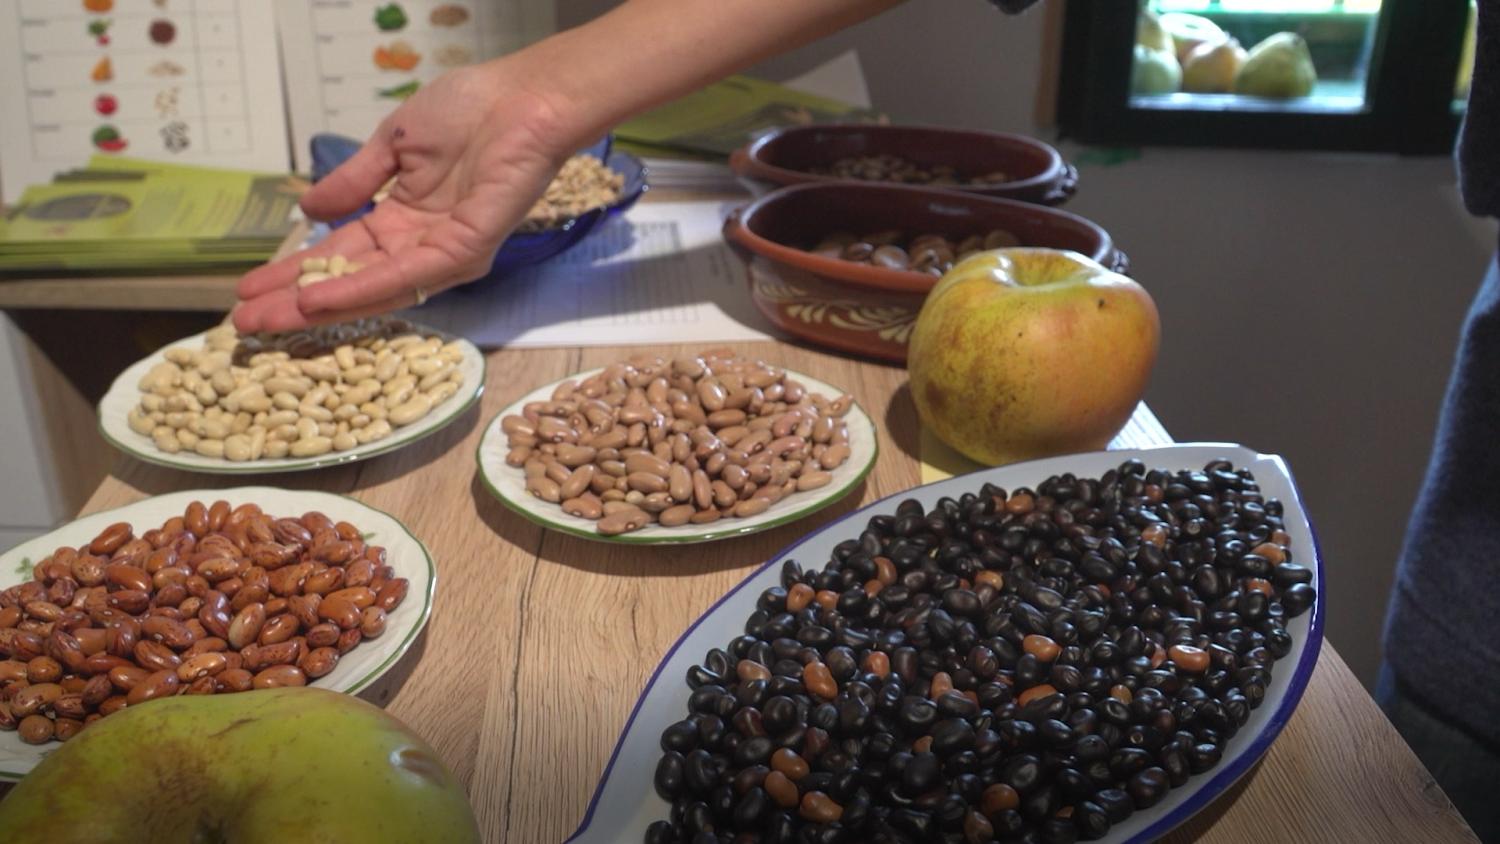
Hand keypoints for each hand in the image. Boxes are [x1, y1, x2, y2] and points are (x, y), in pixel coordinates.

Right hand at [232, 62, 572, 332]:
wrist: (520, 99)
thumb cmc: (469, 112)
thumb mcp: (393, 144)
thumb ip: (353, 181)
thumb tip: (310, 211)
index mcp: (403, 221)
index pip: (341, 256)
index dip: (295, 272)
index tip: (250, 289)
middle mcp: (420, 248)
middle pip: (349, 284)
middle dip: (295, 304)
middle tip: (243, 323)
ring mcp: (442, 256)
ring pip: (371, 291)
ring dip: (316, 306)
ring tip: (267, 319)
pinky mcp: (463, 253)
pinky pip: (404, 278)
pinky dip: (358, 290)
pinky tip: (316, 299)